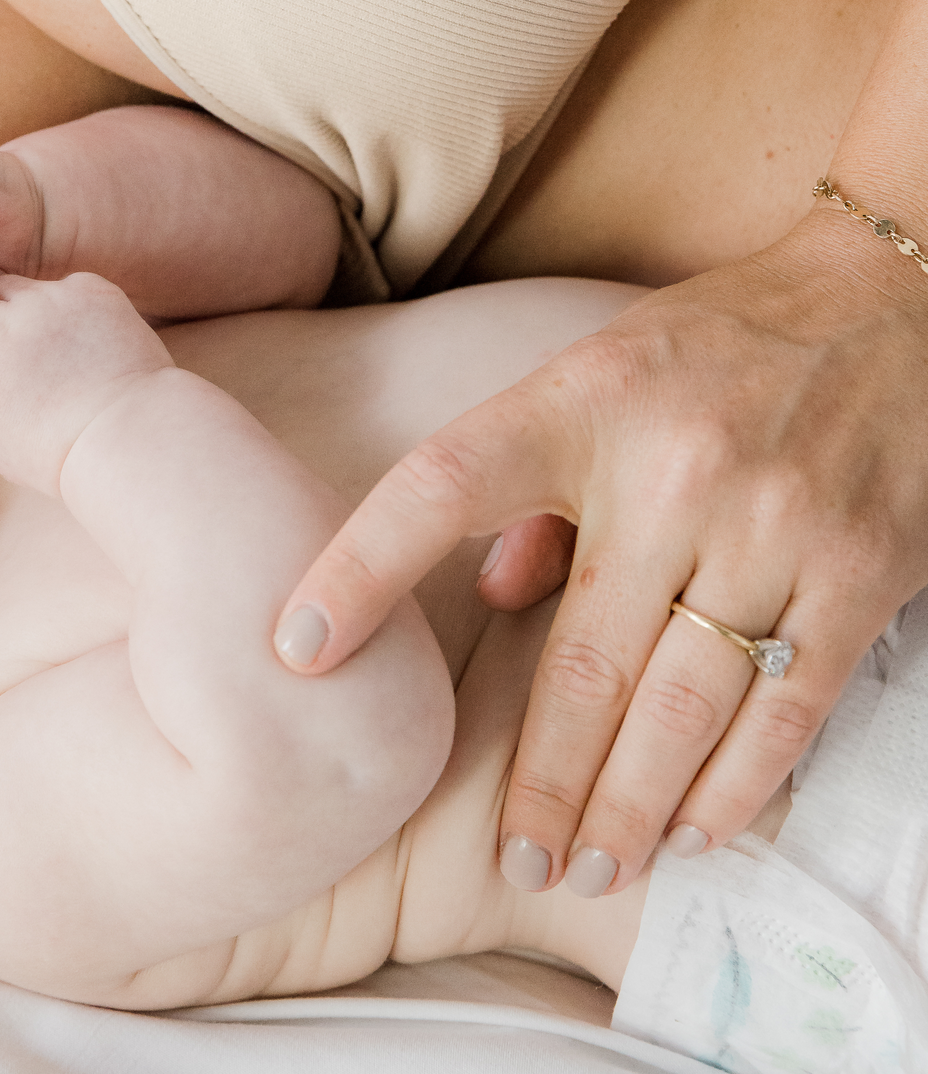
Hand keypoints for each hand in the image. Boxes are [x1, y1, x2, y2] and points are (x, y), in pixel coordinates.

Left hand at [274, 218, 927, 895]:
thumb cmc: (717, 344)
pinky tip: (694, 828)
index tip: (298, 652)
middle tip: (516, 858)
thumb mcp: (600, 372)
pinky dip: (737, 787)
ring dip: (629, 808)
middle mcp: (669, 466)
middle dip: (540, 781)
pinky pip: (786, 710)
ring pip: (681, 706)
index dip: (360, 568)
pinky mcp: (860, 573)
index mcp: (581, 402)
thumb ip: (536, 482)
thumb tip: (491, 593)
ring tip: (591, 868)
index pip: (443, 486)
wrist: (893, 299)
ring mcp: (770, 523)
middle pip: (580, 658)